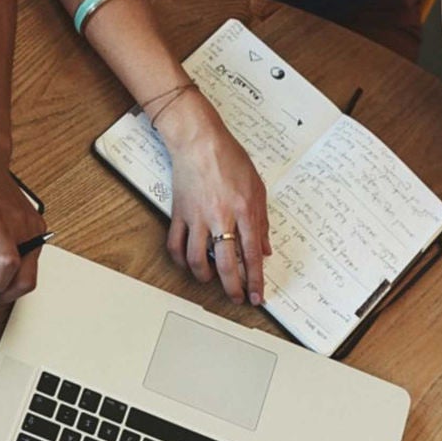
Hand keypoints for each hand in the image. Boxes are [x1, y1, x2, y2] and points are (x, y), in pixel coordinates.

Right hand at [157, 93, 270, 304]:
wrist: (199, 141)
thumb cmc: (229, 159)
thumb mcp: (257, 187)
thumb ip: (262, 221)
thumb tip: (265, 248)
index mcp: (244, 211)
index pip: (252, 255)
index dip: (256, 280)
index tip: (258, 296)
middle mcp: (221, 217)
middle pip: (227, 264)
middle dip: (233, 288)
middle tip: (237, 298)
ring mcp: (197, 217)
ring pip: (198, 260)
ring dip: (206, 277)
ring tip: (213, 281)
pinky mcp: (179, 214)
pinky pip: (176, 246)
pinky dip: (181, 261)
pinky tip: (189, 265)